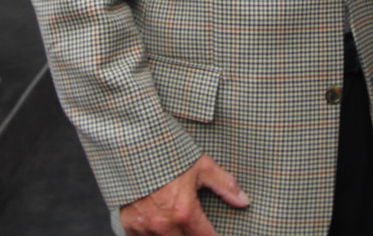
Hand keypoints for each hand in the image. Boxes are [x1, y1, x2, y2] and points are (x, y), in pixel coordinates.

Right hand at [119, 154, 248, 235]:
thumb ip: (224, 185)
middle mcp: (164, 225)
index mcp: (184, 213)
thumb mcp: (200, 166)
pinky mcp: (129, 225)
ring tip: (178, 226)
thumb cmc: (166, 153)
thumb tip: (244, 201)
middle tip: (194, 226)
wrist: (130, 146)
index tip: (215, 234)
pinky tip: (158, 228)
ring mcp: (145, 227)